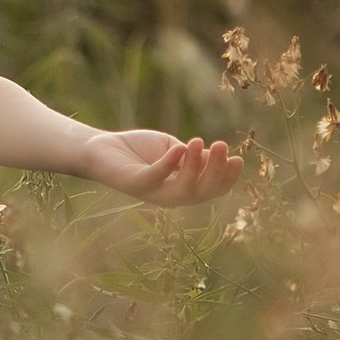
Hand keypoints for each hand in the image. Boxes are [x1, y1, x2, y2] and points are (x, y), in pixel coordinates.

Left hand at [80, 127, 242, 205]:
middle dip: (216, 170)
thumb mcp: (171, 149)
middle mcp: (172, 196)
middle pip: (203, 191)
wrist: (101, 149)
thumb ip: (192, 155)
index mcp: (184, 188)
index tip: (238, 159)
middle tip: (223, 146)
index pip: (213, 189)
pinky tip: (178, 148)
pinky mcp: (135, 184)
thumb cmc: (138, 150)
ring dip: (195, 167)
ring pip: (184, 190)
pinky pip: (156, 178)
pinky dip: (168, 165)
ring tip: (199, 143)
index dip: (227, 178)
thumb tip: (215, 156)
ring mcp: (154, 193)